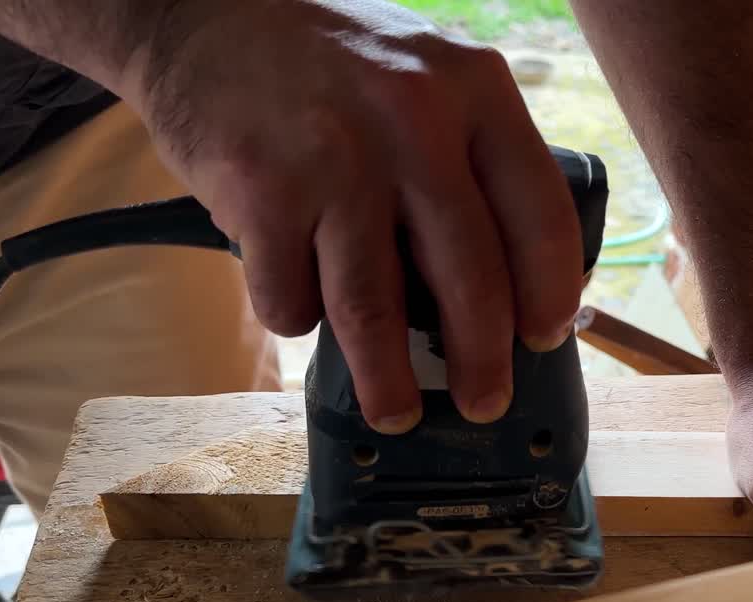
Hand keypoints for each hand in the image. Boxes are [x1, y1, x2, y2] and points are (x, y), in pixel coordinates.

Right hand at [120, 1, 581, 431]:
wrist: (203, 14)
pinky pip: (291, 296)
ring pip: (376, 308)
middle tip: (485, 404)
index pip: (540, 213)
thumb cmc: (335, 64)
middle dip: (481, 360)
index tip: (544, 338)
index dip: (549, 291)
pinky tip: (298, 302)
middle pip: (469, 275)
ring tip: (395, 412)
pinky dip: (296, 317)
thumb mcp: (429, 78)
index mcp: (475, 92)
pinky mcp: (260, 191)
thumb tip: (505, 283)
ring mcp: (335, 158)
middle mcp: (414, 121)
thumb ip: (471, 158)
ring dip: (387, 379)